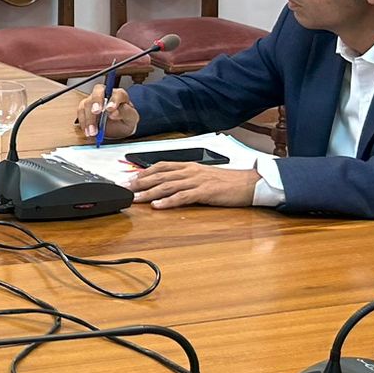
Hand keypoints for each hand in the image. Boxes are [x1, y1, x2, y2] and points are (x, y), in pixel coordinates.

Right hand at [73, 85, 137, 141]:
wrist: (119, 128)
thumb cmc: (126, 120)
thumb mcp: (132, 119)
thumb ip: (125, 113)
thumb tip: (114, 112)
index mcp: (119, 95)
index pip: (116, 93)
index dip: (113, 100)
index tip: (111, 109)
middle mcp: (105, 94)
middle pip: (98, 91)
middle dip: (96, 102)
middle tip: (96, 112)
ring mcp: (94, 100)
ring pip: (87, 103)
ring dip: (89, 118)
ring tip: (94, 132)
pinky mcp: (85, 108)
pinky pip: (81, 112)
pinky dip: (83, 122)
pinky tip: (88, 131)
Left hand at [130, 164, 259, 209]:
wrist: (249, 183)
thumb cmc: (227, 182)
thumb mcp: (203, 175)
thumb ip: (186, 178)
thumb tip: (168, 184)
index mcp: (189, 166)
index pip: (160, 166)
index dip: (143, 172)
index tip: (128, 179)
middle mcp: (190, 171)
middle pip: (159, 175)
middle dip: (140, 182)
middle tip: (124, 189)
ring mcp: (197, 181)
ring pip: (167, 186)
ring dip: (149, 193)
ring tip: (135, 199)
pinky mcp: (205, 192)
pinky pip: (183, 197)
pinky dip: (168, 202)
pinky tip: (158, 206)